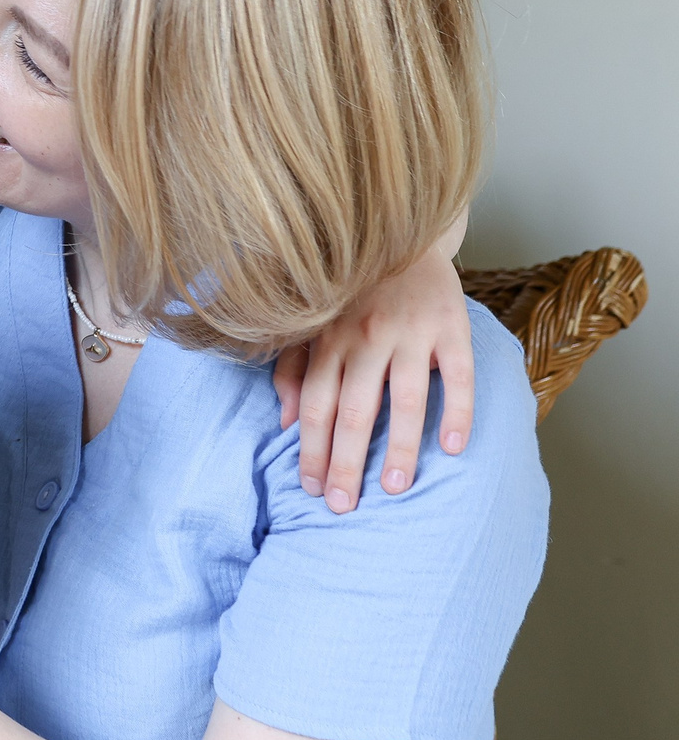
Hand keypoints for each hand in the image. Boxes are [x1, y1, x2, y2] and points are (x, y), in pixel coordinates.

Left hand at [270, 216, 476, 510]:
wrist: (404, 234)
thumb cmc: (351, 293)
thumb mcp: (313, 323)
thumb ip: (293, 368)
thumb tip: (282, 421)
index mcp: (328, 340)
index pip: (315, 405)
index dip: (311, 449)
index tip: (310, 489)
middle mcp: (366, 337)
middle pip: (354, 410)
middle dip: (346, 462)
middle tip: (342, 505)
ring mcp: (412, 332)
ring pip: (404, 398)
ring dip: (400, 447)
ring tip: (394, 488)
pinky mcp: (453, 326)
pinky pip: (458, 375)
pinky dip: (457, 411)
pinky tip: (455, 447)